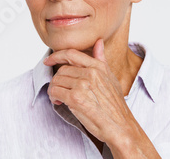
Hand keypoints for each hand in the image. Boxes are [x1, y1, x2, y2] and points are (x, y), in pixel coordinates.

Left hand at [43, 38, 160, 157]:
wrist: (120, 126)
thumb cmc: (115, 105)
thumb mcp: (111, 77)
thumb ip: (101, 59)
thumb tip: (98, 42)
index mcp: (98, 67)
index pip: (71, 54)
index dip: (56, 55)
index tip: (49, 60)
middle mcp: (90, 73)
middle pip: (61, 70)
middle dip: (57, 80)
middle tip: (59, 90)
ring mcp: (82, 85)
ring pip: (56, 81)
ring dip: (54, 89)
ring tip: (59, 97)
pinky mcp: (75, 99)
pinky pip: (55, 92)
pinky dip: (53, 97)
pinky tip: (59, 102)